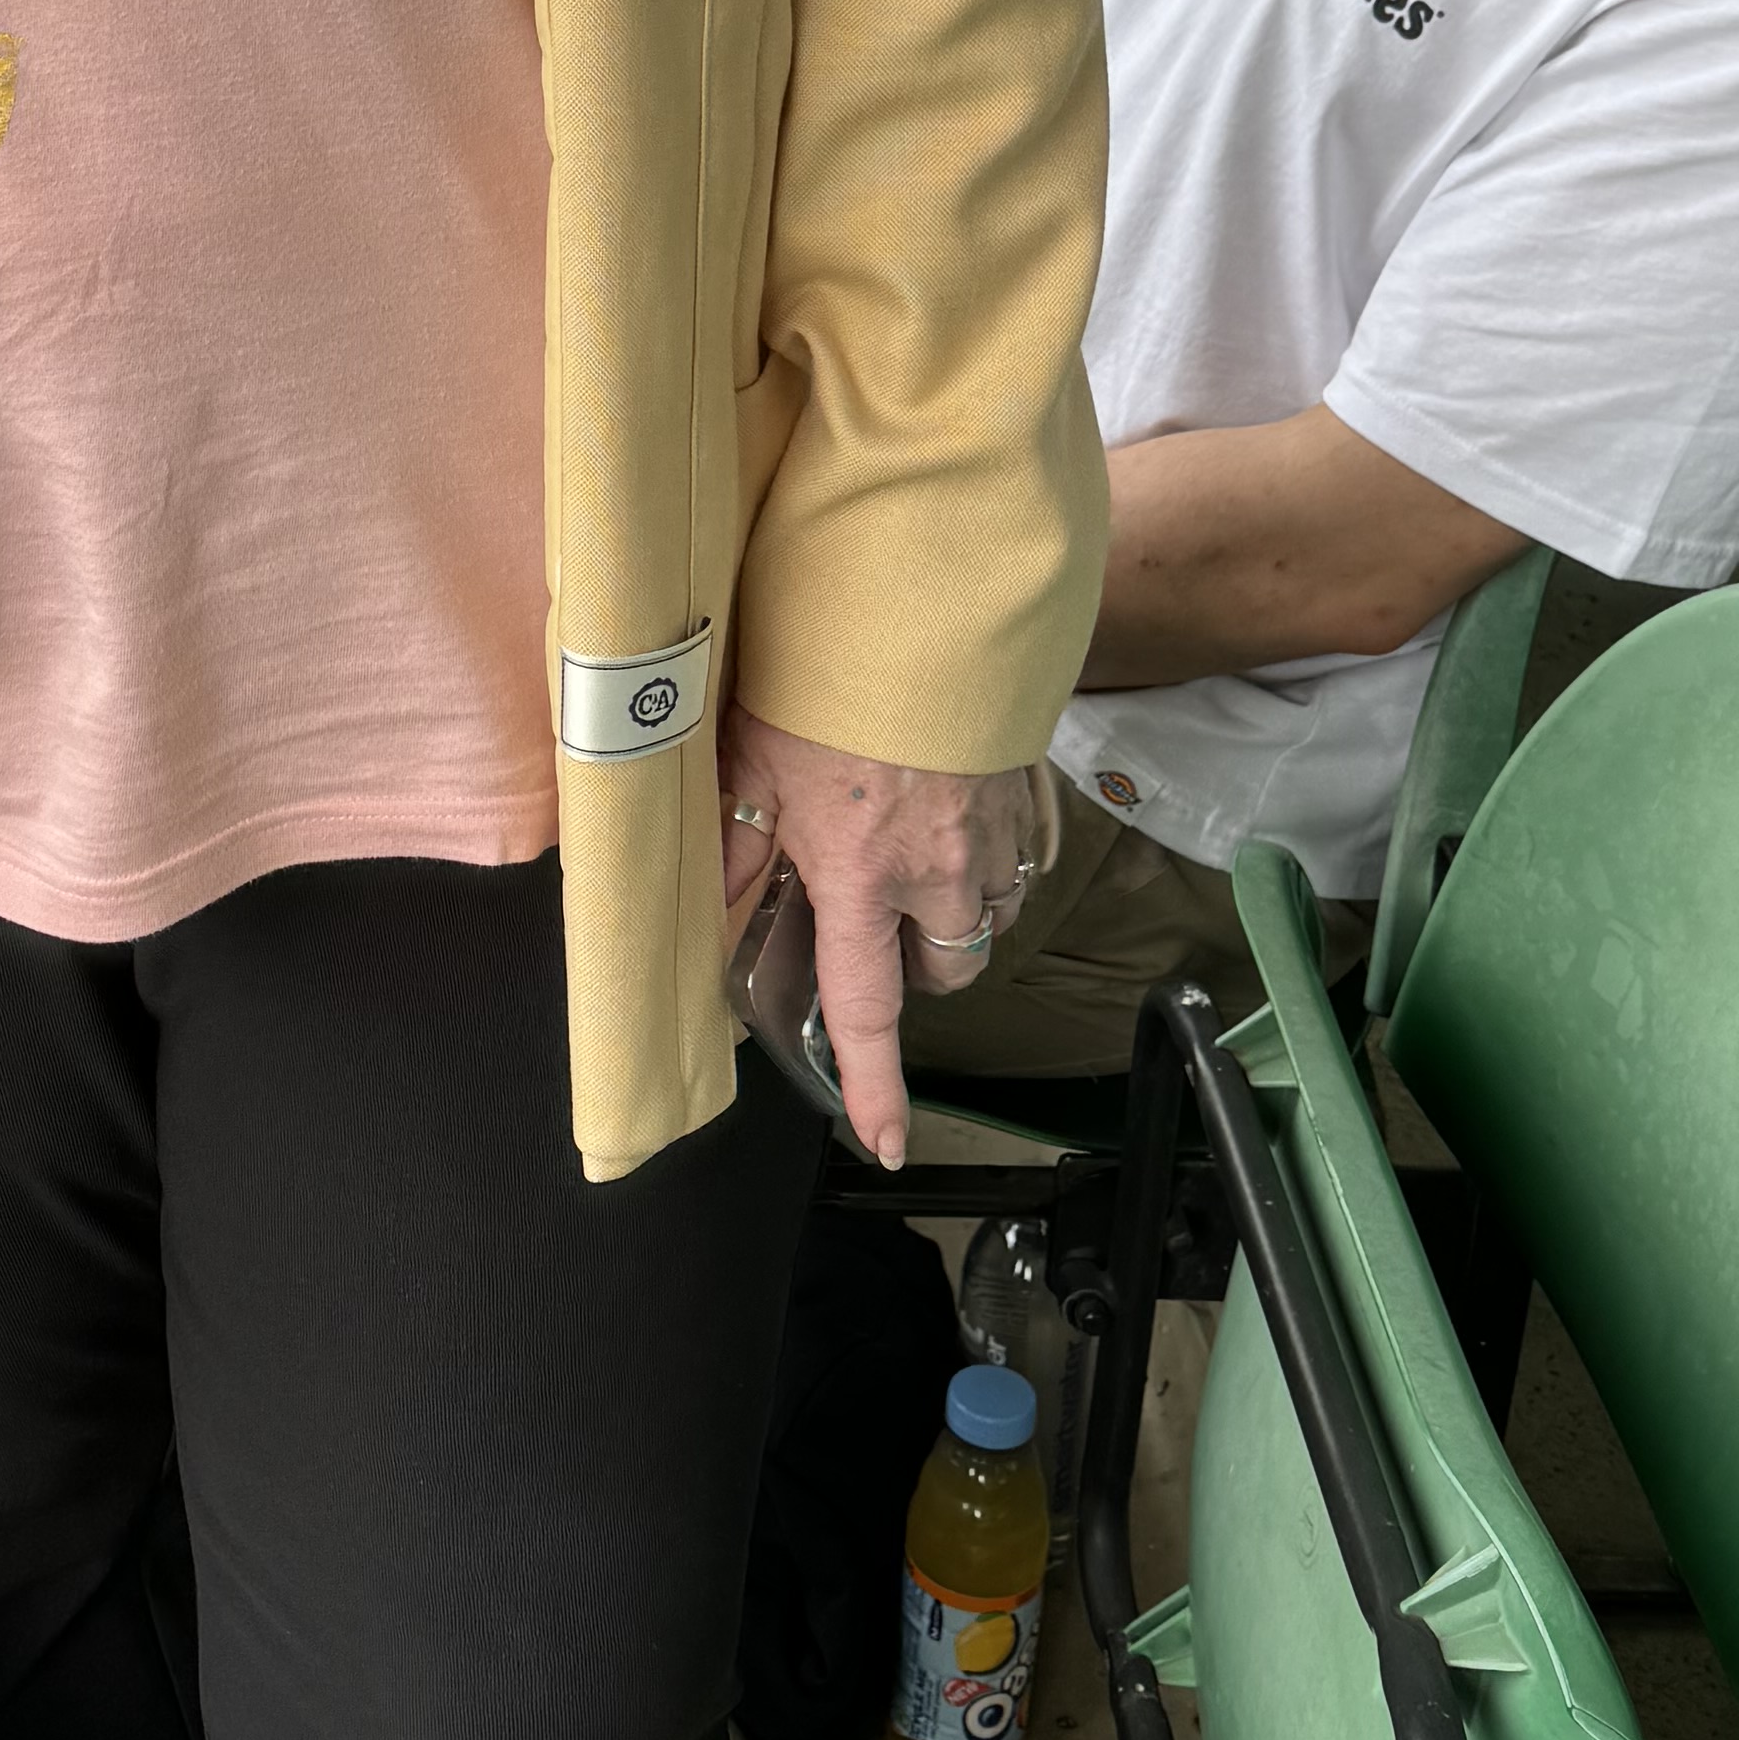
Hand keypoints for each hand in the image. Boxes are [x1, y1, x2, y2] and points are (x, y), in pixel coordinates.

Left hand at [718, 712, 1041, 1169]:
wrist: (926, 599)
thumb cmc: (829, 677)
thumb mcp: (753, 755)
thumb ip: (737, 836)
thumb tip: (713, 898)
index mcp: (862, 878)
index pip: (868, 1008)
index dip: (875, 1082)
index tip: (883, 1140)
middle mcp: (938, 873)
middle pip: (948, 967)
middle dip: (919, 963)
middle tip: (876, 919)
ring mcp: (991, 833)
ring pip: (988, 912)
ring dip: (957, 908)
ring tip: (914, 857)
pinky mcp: (1025, 790)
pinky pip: (1016, 853)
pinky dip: (989, 853)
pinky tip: (953, 811)